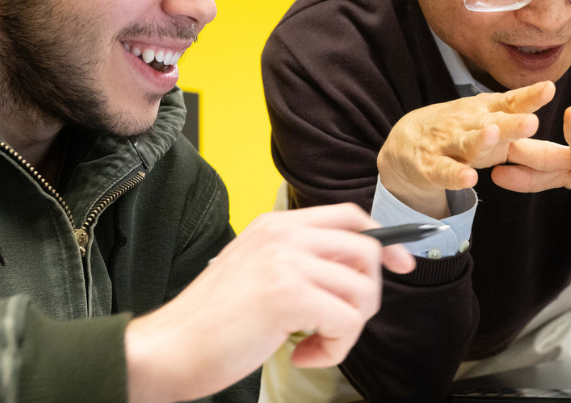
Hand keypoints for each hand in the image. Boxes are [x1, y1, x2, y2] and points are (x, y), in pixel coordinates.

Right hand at [124, 204, 414, 401]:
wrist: (168, 349)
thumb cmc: (211, 324)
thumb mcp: (258, 274)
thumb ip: (300, 263)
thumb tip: (359, 273)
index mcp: (275, 226)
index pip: (351, 216)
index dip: (385, 240)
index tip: (403, 264)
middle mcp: (282, 234)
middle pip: (367, 250)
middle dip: (366, 296)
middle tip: (337, 326)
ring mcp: (285, 261)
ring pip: (362, 290)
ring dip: (348, 330)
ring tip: (313, 345)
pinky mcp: (287, 294)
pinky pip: (347, 320)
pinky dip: (336, 348)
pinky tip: (302, 355)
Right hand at [376, 81, 554, 217]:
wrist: (405, 143)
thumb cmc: (459, 131)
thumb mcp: (489, 119)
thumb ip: (519, 115)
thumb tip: (558, 107)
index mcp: (487, 113)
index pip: (511, 103)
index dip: (529, 97)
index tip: (549, 89)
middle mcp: (469, 124)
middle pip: (493, 124)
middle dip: (511, 124)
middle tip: (530, 121)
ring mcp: (448, 144)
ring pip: (466, 144)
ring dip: (479, 141)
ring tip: (492, 136)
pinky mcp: (431, 166)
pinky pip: (444, 171)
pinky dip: (455, 175)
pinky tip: (468, 180)